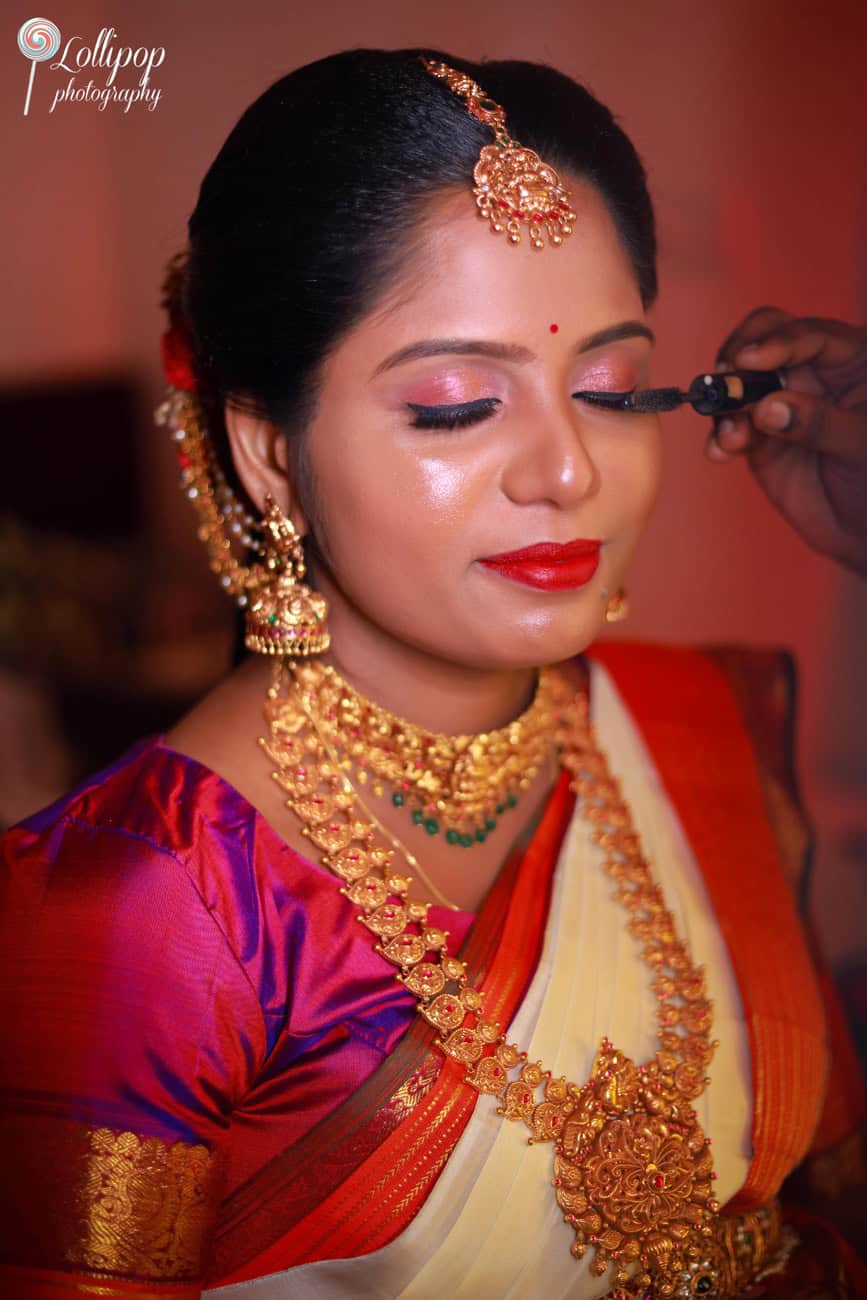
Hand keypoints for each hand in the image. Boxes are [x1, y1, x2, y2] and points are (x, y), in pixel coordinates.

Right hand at [707, 308, 866, 575]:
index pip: (811, 335)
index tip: (750, 361)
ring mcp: (782, 404)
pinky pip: (730, 427)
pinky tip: (721, 452)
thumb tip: (768, 407)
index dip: (778, 342)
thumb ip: (820, 423)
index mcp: (852, 361)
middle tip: (725, 381)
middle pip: (765, 339)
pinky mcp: (759, 438)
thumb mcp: (861, 446)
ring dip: (725, 405)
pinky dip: (719, 437)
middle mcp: (814, 374)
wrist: (864, 530)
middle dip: (738, 359)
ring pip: (740, 384)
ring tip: (731, 437)